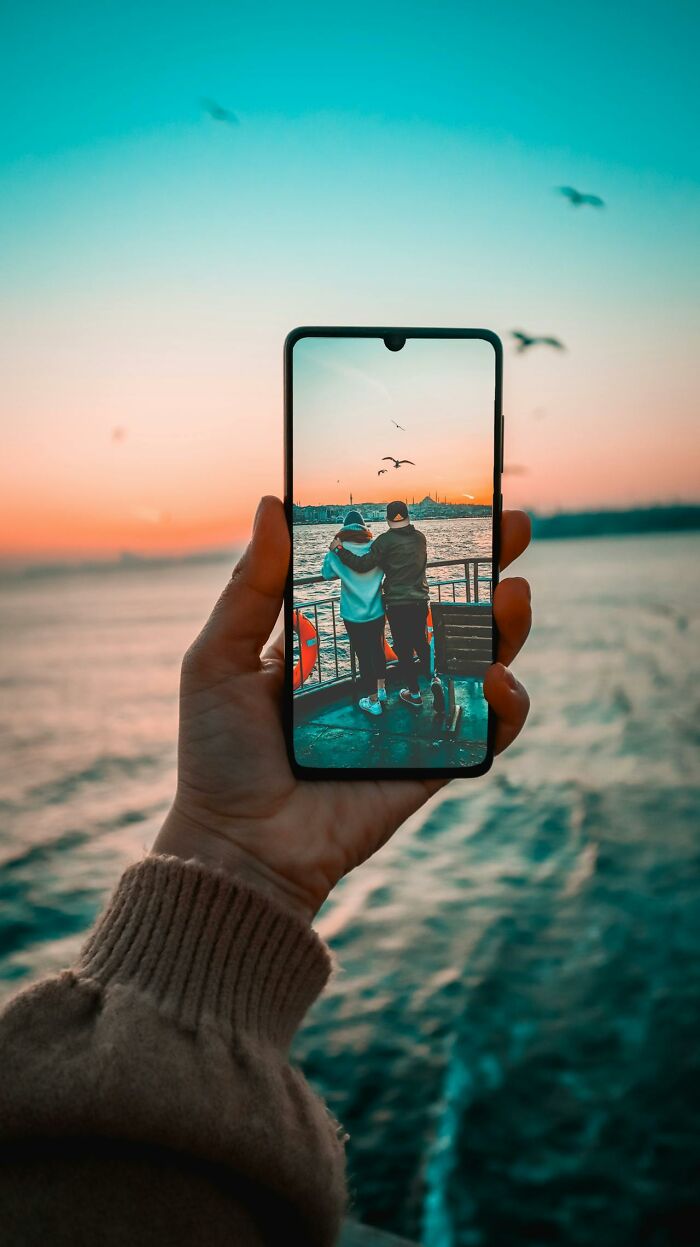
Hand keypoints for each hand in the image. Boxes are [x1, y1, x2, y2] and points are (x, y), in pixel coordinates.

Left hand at [154, 497, 531, 921]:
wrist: (239, 845)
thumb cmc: (218, 753)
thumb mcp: (218, 658)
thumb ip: (251, 587)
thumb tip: (273, 501)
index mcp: (335, 639)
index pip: (390, 577)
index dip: (424, 540)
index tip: (452, 499)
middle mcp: (381, 670)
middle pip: (448, 609)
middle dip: (487, 567)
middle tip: (513, 527)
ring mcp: (412, 714)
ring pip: (477, 660)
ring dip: (506, 625)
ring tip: (513, 596)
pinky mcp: (432, 761)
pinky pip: (484, 729)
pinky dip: (504, 704)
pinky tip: (495, 679)